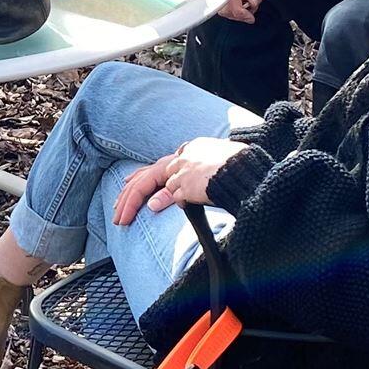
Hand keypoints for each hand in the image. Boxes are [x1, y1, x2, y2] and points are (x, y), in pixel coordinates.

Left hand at [113, 136, 249, 223]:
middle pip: (148, 174)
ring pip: (150, 183)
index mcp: (192, 150)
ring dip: (133, 202)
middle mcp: (184, 157)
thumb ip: (200, 177)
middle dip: (129, 193)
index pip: (160, 164)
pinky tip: (149, 209)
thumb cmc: (244, 171)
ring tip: (123, 219)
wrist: (250, 170)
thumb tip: (183, 197)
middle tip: (117, 210)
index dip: (140, 175)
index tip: (126, 184)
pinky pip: (170, 193)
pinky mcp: (188, 182)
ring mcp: (185, 170)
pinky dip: (159, 200)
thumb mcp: (219, 168)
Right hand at [216, 0, 281, 22]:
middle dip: (237, 15)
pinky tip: (242, 3)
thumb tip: (251, 3)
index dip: (240, 14)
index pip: (233, 2)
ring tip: (248, 7)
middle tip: (250, 14)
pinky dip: (232, 7)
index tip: (250, 17)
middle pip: (224, 7)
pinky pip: (224, 1)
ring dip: (234, 12)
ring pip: (222, 6)